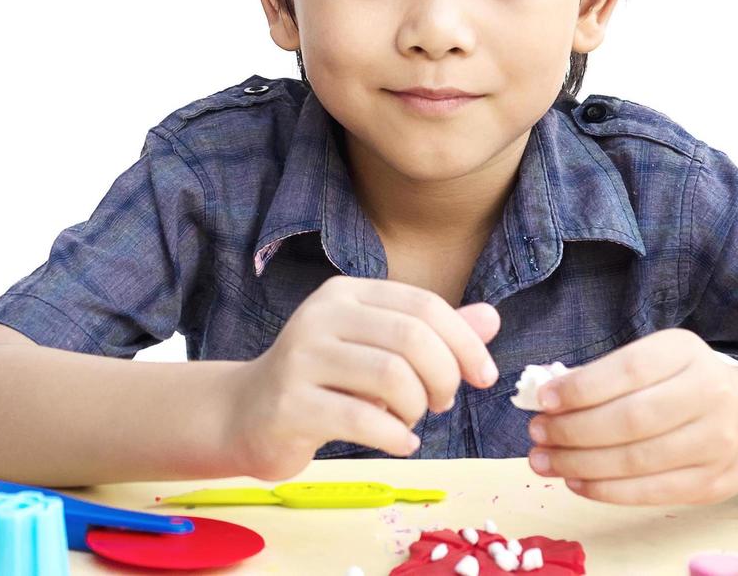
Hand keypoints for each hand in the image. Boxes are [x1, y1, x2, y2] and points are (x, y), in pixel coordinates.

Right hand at [227, 275, 500, 479]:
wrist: (245, 415)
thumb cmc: (322, 381)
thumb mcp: (376, 349)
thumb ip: (432, 335)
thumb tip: (492, 318)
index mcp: (346, 294)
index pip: (423, 305)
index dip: (465, 342)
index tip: (483, 377)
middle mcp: (321, 316)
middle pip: (412, 337)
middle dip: (444, 376)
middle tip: (442, 403)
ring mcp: (301, 358)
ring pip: (391, 376)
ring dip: (418, 407)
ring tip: (413, 421)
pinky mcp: (291, 404)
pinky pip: (364, 420)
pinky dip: (396, 437)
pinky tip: (400, 443)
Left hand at [525, 328, 737, 504]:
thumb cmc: (680, 384)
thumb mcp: (653, 360)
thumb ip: (605, 375)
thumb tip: (546, 398)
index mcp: (686, 352)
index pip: (628, 370)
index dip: (581, 388)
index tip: (544, 400)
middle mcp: (708, 394)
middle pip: (630, 419)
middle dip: (573, 430)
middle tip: (537, 434)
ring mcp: (715, 442)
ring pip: (636, 460)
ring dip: (580, 464)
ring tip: (544, 461)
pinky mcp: (711, 482)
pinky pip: (649, 492)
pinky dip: (604, 490)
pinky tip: (575, 482)